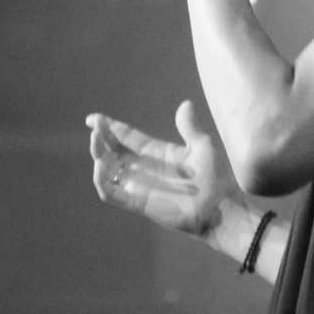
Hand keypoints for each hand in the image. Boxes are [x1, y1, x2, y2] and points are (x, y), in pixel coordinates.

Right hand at [86, 100, 242, 238]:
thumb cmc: (215, 179)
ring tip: (95, 139)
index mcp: (157, 153)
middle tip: (93, 125)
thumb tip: (185, 103)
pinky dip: (101, 181)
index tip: (94, 118)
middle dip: (101, 137)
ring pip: (108, 170)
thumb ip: (189, 127)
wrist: (220, 209)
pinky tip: (101, 165)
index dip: (110, 127)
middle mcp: (144, 168)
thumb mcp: (202, 146)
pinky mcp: (138, 202)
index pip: (128, 137)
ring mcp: (139, 186)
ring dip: (98, 155)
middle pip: (113, 151)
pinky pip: (111, 193)